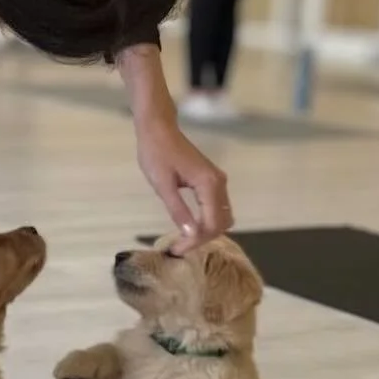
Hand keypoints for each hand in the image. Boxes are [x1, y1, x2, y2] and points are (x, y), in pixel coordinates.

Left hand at [135, 115, 232, 253]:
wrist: (158, 128)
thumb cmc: (156, 153)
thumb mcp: (162, 185)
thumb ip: (178, 210)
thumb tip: (191, 235)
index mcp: (209, 184)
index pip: (211, 223)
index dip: (195, 241)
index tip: (175, 250)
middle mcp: (219, 183)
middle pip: (221, 222)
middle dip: (202, 238)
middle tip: (178, 247)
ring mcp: (217, 181)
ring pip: (222, 216)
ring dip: (205, 231)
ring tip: (182, 240)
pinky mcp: (211, 180)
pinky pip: (216, 207)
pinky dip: (206, 220)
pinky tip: (188, 226)